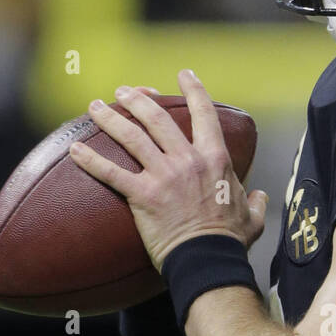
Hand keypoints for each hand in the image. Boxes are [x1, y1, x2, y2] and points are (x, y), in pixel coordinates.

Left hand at [68, 70, 267, 270]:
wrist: (208, 261)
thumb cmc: (230, 242)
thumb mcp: (253, 218)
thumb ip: (257, 203)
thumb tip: (260, 196)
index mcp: (216, 159)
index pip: (204, 114)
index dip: (194, 90)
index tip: (184, 75)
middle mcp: (188, 160)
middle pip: (158, 118)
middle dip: (139, 99)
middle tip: (124, 91)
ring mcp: (164, 176)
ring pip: (132, 136)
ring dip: (111, 118)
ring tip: (95, 107)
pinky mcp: (142, 195)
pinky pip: (111, 173)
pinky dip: (90, 160)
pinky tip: (75, 150)